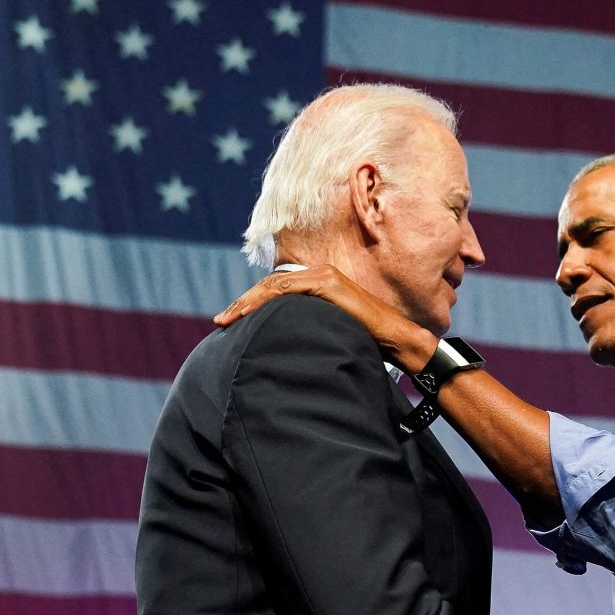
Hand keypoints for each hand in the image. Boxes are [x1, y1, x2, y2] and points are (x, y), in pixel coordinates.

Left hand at [214, 266, 428, 368]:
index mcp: (319, 283)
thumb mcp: (332, 330)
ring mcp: (323, 276)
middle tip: (221, 320)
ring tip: (227, 319)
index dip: (251, 303)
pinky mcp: (327, 283)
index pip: (276, 289)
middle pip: (270, 285)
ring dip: (247, 303)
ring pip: (274, 286)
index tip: (231, 320)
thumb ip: (312, 326)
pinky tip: (248, 312)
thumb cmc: (368, 340)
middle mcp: (319, 274)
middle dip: (243, 303)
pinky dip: (264, 299)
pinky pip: (287, 289)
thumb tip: (285, 341)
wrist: (394, 337)